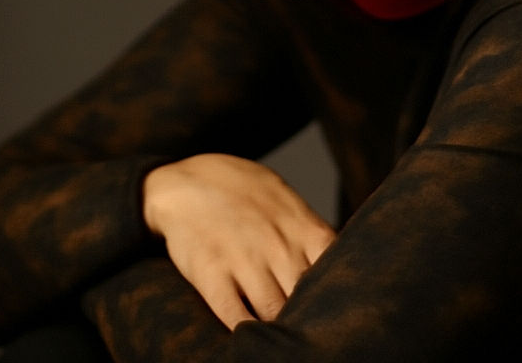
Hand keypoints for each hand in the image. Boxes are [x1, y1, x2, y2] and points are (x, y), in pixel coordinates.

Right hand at [142, 154, 335, 329]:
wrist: (185, 181)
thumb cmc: (241, 190)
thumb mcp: (284, 199)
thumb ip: (307, 233)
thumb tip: (332, 265)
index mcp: (302, 227)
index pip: (336, 270)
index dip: (335, 294)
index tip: (331, 307)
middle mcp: (279, 245)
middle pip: (305, 298)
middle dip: (308, 315)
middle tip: (308, 329)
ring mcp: (245, 260)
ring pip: (275, 313)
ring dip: (279, 327)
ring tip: (281, 338)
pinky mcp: (213, 275)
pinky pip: (236, 317)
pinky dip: (247, 334)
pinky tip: (251, 338)